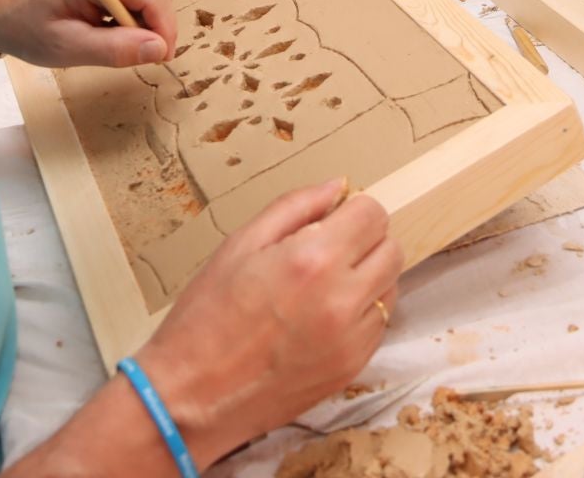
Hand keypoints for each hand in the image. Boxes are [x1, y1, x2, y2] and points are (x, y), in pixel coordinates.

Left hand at [0, 0, 177, 68]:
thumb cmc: (25, 30)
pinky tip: (114, 31)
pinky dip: (133, 13)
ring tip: (126, 46)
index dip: (164, 27)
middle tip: (145, 56)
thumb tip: (159, 49)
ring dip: (146, 20)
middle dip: (157, 24)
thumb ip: (116, 49)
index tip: (161, 59)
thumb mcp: (69, 48)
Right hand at [137, 182, 401, 465]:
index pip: (373, 214)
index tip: (332, 220)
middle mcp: (342, 299)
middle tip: (328, 250)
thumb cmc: (205, 319)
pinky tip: (322, 317)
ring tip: (322, 286)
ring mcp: (352, 339)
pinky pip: (379, 325)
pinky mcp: (352, 367)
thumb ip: (295, 207)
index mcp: (313, 260)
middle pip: (392, 249)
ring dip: (367, 277)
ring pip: (390, 287)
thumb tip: (337, 187)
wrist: (192, 397)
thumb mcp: (240, 245)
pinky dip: (360, 314)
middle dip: (365, 241)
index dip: (352, 211)